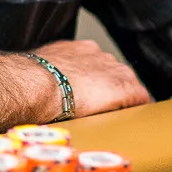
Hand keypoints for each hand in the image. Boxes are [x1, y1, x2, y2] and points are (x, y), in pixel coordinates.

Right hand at [35, 39, 152, 118]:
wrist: (37, 85)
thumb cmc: (30, 82)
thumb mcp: (40, 71)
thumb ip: (50, 74)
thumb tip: (42, 86)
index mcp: (80, 50)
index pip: (96, 66)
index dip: (95, 84)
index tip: (89, 97)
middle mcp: (101, 56)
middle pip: (114, 75)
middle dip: (110, 91)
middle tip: (101, 112)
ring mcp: (115, 70)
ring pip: (128, 86)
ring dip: (123, 101)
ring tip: (116, 120)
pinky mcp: (126, 88)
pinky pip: (141, 99)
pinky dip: (138, 109)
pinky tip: (133, 122)